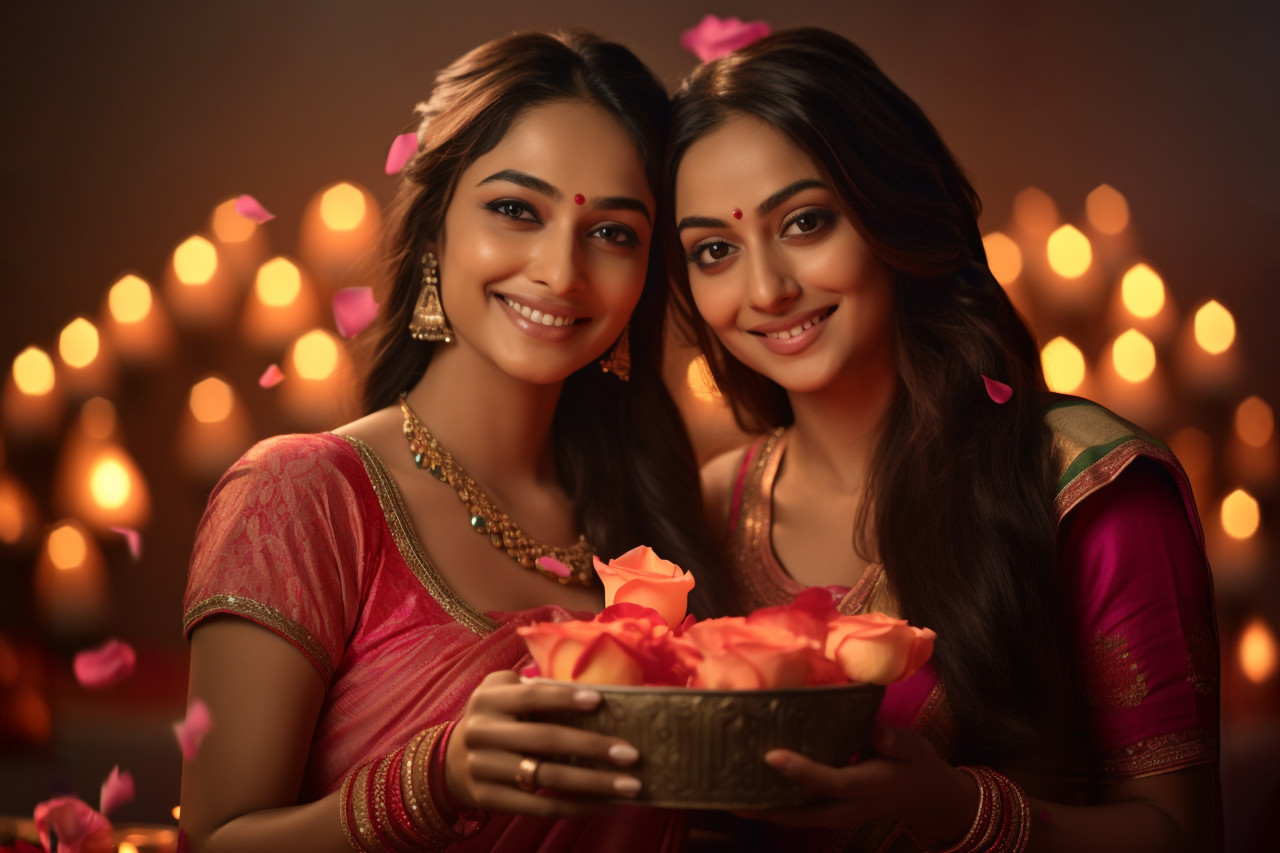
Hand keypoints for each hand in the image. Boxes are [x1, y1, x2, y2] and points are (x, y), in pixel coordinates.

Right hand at [444, 670, 643, 817]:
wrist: (454, 760)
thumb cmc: (500, 718)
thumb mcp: (508, 694)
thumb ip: (541, 692)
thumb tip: (601, 698)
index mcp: (489, 697)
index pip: (531, 696)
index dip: (565, 698)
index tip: (600, 701)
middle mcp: (482, 731)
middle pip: (545, 740)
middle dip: (593, 746)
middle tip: (632, 754)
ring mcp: (483, 767)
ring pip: (546, 777)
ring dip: (593, 783)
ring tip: (629, 785)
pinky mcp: (490, 798)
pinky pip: (540, 806)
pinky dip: (576, 806)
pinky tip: (605, 804)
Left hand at [742, 725, 975, 842]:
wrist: (923, 797)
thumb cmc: (915, 764)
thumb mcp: (915, 748)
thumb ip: (897, 741)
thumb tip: (875, 730)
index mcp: (867, 787)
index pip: (830, 781)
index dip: (801, 770)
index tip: (771, 755)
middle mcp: (845, 808)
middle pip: (798, 811)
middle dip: (762, 803)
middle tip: (726, 788)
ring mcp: (834, 816)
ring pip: (791, 818)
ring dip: (758, 809)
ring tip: (723, 793)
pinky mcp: (826, 814)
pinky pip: (793, 814)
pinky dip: (768, 807)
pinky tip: (744, 794)